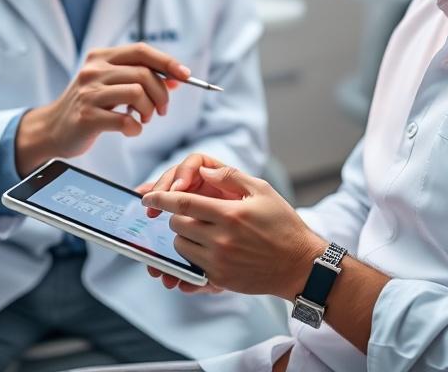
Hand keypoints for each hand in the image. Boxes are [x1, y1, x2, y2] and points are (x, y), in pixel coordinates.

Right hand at [15, 43, 188, 174]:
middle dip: (161, 94)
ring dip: (150, 110)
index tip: (186, 76)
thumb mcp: (111, 85)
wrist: (52, 129)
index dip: (168, 62)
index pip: (141, 50)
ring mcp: (88, 92)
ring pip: (137, 93)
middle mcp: (93, 70)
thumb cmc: (88, 106)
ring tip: (145, 119)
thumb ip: (140, 78)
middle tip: (161, 110)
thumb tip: (176, 78)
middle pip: (144, 74)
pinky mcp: (87, 116)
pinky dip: (136, 127)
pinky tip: (131, 129)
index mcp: (101, 57)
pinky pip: (125, 120)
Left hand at [142, 165, 326, 298]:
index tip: (147, 197)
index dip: (161, 197)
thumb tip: (204, 170)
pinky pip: (191, 267)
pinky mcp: (220, 279)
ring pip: (180, 247)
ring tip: (202, 232)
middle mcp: (222, 239)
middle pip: (177, 225)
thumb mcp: (262, 191)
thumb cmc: (283, 224)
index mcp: (230, 213)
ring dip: (184, 237)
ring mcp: (219, 262)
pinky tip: (207, 249)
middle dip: (177, 216)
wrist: (300, 264)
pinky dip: (193, 256)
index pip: (184, 202)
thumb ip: (230, 177)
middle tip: (191, 214)